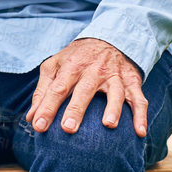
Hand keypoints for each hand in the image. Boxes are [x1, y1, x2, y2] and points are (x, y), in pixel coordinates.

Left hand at [26, 38, 147, 136]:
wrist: (108, 39)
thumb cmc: (76, 58)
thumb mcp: (55, 66)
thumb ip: (42, 91)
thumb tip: (31, 117)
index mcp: (71, 66)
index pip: (57, 88)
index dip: (47, 107)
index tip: (39, 126)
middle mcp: (93, 70)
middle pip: (84, 90)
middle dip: (76, 109)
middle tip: (68, 129)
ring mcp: (114, 75)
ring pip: (115, 92)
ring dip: (113, 108)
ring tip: (108, 125)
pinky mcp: (131, 81)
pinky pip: (138, 98)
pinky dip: (140, 115)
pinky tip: (139, 132)